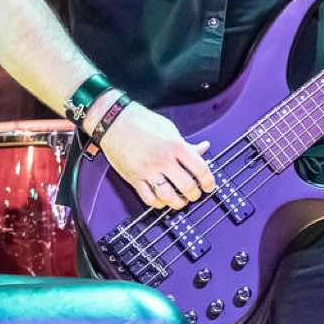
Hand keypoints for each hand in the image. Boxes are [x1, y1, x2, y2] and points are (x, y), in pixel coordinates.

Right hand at [97, 101, 212, 210]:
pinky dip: (159, 203)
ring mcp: (147, 170)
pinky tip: (163, 199)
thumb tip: (204, 148)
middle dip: (195, 194)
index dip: (209, 181)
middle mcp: (162, 159)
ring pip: (168, 197)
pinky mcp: (134, 178)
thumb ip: (186, 143)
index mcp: (175, 145)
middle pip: (187, 186)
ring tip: (181, 200)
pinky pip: (149, 198)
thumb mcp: (169, 128)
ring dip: (178, 203)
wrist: (113, 120)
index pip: (200, 169)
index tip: (209, 186)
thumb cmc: (140, 121)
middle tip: (195, 193)